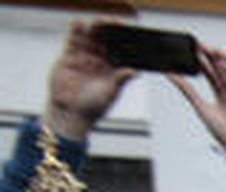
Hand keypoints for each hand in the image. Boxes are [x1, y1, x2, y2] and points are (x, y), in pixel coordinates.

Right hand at [45, 22, 135, 141]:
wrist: (70, 113)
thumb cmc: (93, 108)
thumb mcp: (110, 93)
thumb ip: (120, 80)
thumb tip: (135, 71)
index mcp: (113, 67)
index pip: (120, 49)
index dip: (123, 40)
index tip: (128, 33)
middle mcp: (99, 60)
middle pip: (105, 39)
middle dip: (109, 30)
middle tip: (113, 23)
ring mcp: (84, 56)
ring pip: (90, 37)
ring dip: (94, 27)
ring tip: (98, 22)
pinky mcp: (69, 56)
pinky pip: (73, 40)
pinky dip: (76, 30)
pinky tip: (79, 24)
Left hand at [167, 45, 225, 156]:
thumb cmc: (222, 132)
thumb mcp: (200, 107)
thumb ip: (187, 90)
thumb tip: (170, 75)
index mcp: (219, 95)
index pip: (209, 74)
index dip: (202, 61)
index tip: (193, 49)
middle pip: (220, 70)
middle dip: (211, 57)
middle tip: (200, 45)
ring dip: (222, 61)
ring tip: (212, 50)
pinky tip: (223, 64)